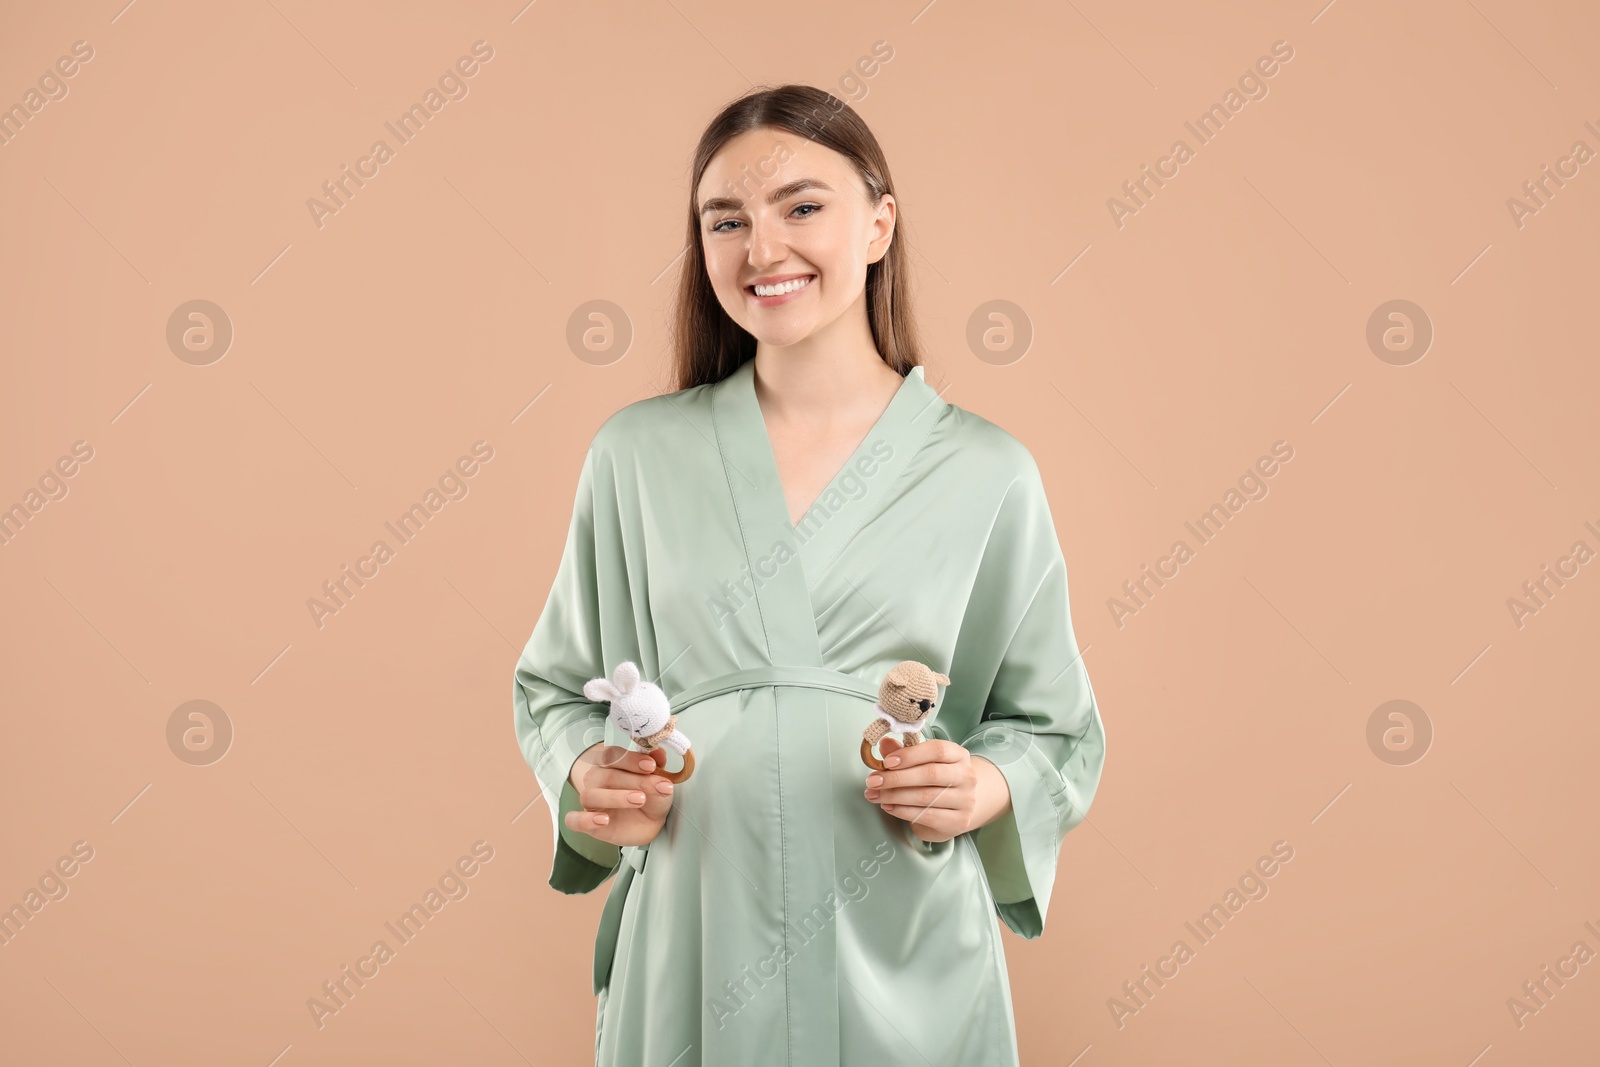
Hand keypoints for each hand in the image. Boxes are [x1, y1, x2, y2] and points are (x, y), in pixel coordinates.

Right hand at [565, 742, 674, 846]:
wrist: (648, 822)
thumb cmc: (650, 795)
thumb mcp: (658, 780)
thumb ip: (658, 766)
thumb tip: (659, 752)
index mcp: (611, 763)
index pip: (613, 755)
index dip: (632, 759)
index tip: (651, 766)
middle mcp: (597, 779)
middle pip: (607, 775)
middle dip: (634, 780)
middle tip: (656, 786)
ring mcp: (591, 801)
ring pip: (590, 795)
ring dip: (615, 797)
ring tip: (639, 799)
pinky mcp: (588, 823)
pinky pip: (575, 820)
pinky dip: (585, 820)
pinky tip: (603, 820)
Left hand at [864, 737, 1010, 842]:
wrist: (956, 809)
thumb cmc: (936, 782)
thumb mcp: (922, 763)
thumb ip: (903, 753)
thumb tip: (884, 744)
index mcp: (958, 755)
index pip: (937, 750)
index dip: (910, 755)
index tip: (887, 762)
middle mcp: (966, 776)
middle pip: (930, 774)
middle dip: (896, 778)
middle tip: (873, 781)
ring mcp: (965, 800)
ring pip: (926, 796)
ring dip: (894, 796)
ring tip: (875, 795)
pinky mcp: (958, 821)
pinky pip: (926, 815)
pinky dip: (903, 811)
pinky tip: (888, 806)